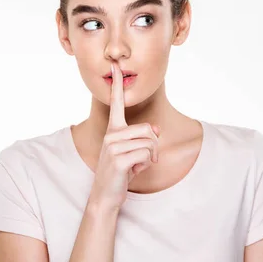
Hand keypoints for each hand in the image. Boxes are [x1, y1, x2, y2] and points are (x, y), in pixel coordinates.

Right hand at [87, 63, 159, 211]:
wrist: (106, 196)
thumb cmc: (121, 173)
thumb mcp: (134, 152)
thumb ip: (144, 137)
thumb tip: (157, 129)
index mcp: (113, 129)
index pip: (116, 102)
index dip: (118, 84)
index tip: (116, 66)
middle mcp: (111, 134)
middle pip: (149, 129)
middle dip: (154, 145)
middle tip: (146, 158)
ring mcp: (112, 146)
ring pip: (150, 141)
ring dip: (151, 156)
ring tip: (138, 165)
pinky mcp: (118, 158)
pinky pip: (146, 153)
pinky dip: (147, 163)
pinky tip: (135, 170)